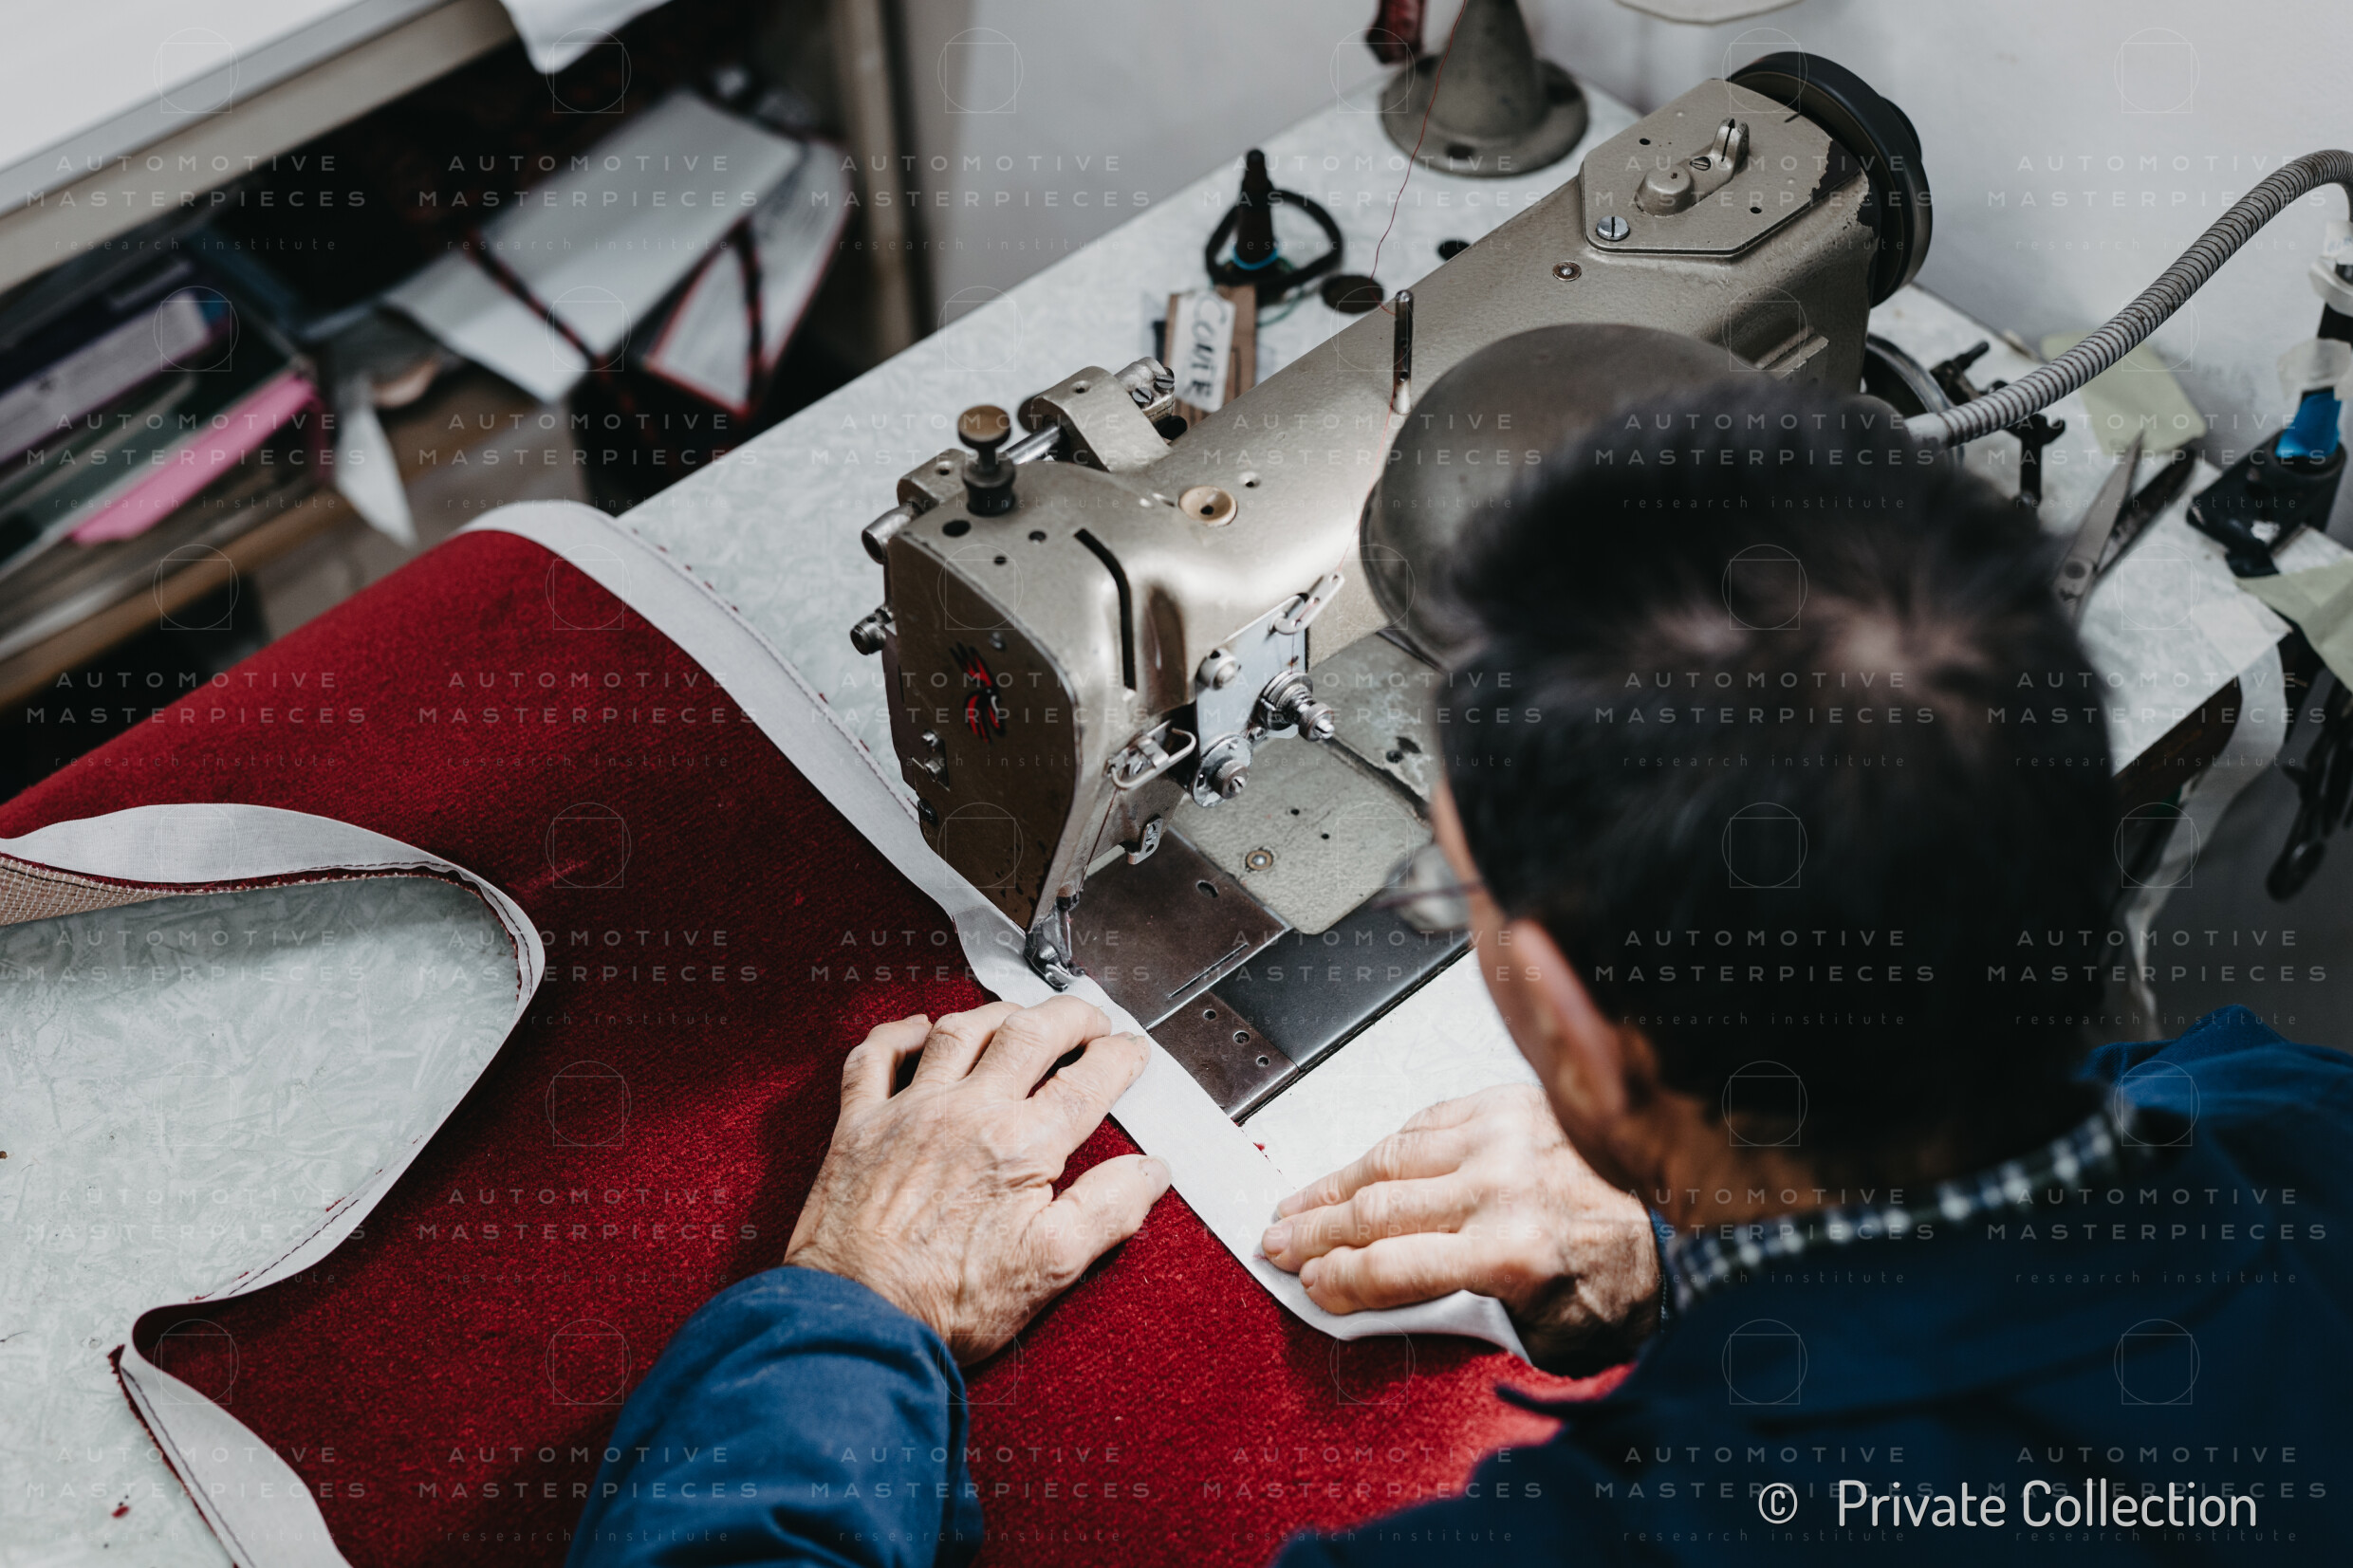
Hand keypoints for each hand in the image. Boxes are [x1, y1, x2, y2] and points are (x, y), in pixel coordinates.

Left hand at [786, 998, 1168, 1364]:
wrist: (856, 1320)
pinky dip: (898, 1034)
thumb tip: (1149, 1171)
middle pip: (1029, 1034)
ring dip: (998, 1014)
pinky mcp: (859, 1126)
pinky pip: (875, 1057)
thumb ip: (1107, 1211)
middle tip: (1089, 1020)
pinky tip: (918, 1030)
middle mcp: (965, 1113)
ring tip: (1020, 1018)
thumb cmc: (946, 1302)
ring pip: (959, 1032)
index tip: (1132, 1050)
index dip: (1118, 1058)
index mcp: (1019, 1146)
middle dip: (1069, 1016)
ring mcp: (908, 1112)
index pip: (1085, 1082)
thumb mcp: (1049, 1268)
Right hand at [1259, 1084, 1659, 1371]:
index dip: (1336, 1280)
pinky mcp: (1505, 1104)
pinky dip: (1386, 1147)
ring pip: (1388, 1158)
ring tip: (1296, 1204)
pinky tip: (1360, 1166)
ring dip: (1335, 1184)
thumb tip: (1394, 1306)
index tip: (1308, 1285)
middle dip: (1315, 1231)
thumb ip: (1472, 1318)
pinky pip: (1424, 1123)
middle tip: (1275, 1242)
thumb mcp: (1553, 1332)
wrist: (1690, 1207)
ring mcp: (1498, 1137)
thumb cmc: (1628, 1274)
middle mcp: (1496, 1188)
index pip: (1390, 1269)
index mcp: (1509, 1252)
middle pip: (1374, 1210)